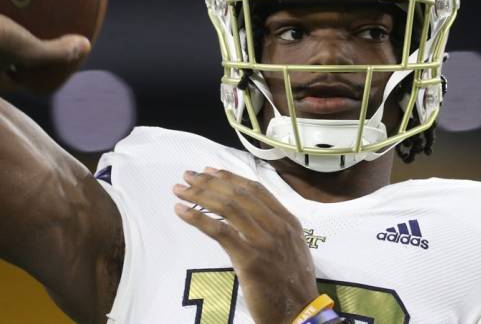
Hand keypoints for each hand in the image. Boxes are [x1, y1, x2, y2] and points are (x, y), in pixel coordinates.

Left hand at [173, 168, 318, 323]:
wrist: (300, 313)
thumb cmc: (293, 285)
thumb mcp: (293, 249)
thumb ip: (276, 229)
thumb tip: (253, 216)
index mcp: (288, 221)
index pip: (255, 189)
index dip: (230, 178)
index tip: (210, 172)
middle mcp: (277, 226)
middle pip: (238, 194)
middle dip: (210, 182)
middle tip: (189, 176)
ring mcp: (264, 241)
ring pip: (228, 207)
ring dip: (200, 195)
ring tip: (180, 190)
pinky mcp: (249, 259)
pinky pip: (219, 231)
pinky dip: (197, 218)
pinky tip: (182, 212)